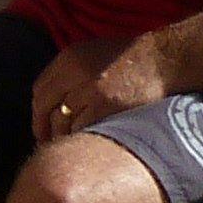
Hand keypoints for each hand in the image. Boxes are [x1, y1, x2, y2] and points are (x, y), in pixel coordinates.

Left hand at [30, 39, 169, 138]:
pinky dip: (81, 138)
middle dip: (43, 128)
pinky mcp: (105, 105)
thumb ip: (71, 72)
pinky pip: (82, 128)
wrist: (165, 59)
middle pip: (45, 107)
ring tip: (69, 148)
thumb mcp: (94, 53)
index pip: (40, 89)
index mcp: (68, 58)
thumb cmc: (133, 58)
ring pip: (62, 121)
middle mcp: (74, 71)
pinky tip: (86, 145)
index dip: (38, 112)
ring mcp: (89, 88)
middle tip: (46, 144)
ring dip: (62, 137)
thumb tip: (53, 100)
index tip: (41, 127)